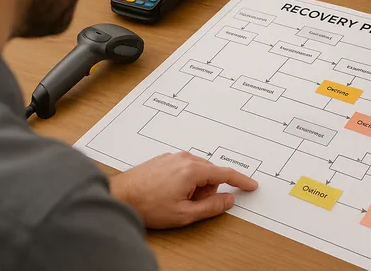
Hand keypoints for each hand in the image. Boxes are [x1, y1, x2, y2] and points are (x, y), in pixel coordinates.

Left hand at [110, 151, 258, 228]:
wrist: (120, 196)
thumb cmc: (147, 205)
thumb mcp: (184, 214)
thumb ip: (211, 207)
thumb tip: (228, 200)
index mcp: (192, 170)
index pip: (225, 174)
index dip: (240, 181)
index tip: (251, 185)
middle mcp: (184, 158)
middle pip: (210, 174)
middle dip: (205, 191)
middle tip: (188, 205)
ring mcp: (173, 157)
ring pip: (197, 172)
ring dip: (193, 187)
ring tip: (173, 199)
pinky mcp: (164, 159)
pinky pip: (184, 169)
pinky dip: (182, 181)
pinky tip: (166, 192)